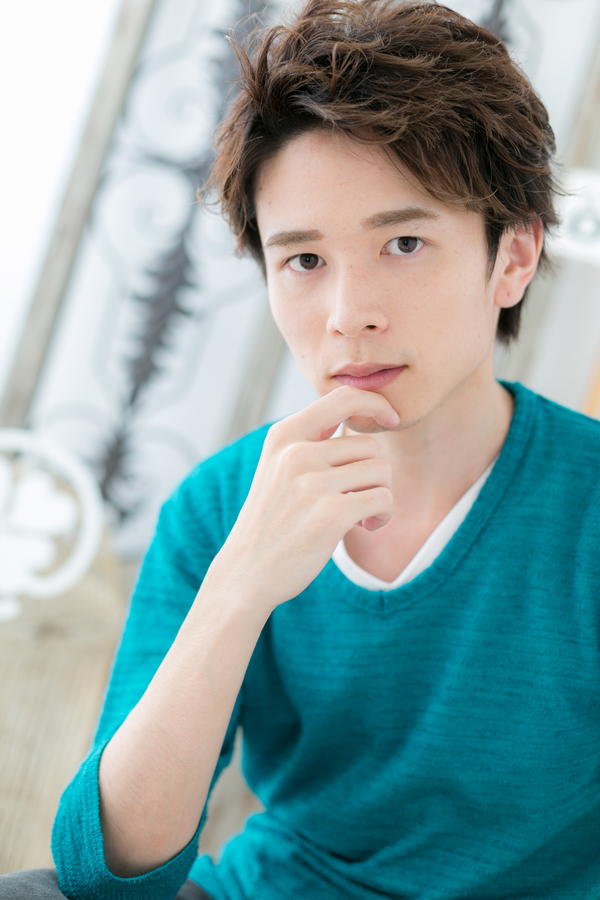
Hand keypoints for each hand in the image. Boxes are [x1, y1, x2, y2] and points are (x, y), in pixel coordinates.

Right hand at [207, 385, 398, 611]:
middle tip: (357, 498)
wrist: (247, 572)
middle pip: (369, 445)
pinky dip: (383, 515)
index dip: (375, 403)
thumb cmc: (272, 520)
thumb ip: (312, 441)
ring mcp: (312, 484)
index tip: (391, 418)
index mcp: (284, 436)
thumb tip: (358, 411)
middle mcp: (297, 453)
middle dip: (373, 473)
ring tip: (359, 515)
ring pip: (381, 471)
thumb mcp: (278, 467)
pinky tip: (364, 526)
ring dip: (380, 496)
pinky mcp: (331, 514)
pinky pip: (383, 500)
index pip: (343, 397)